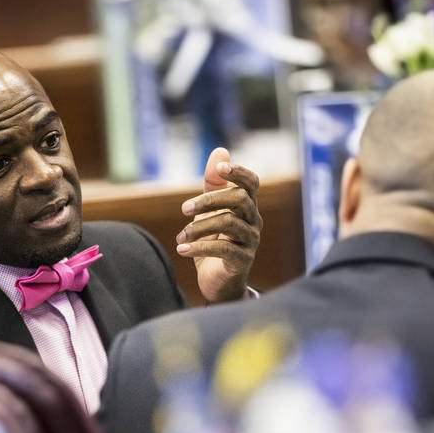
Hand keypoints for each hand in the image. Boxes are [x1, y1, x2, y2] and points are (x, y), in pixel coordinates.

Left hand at [176, 148, 262, 302]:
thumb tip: (220, 151)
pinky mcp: (242, 261)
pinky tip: (181, 249)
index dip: (239, 172)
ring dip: (199, 227)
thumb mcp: (210, 211)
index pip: (251, 183)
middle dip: (209, 200)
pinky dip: (199, 247)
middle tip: (184, 208)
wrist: (218, 281)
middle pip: (239, 199)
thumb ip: (214, 184)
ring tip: (180, 235)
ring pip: (229, 223)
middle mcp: (253, 221)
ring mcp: (250, 241)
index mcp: (247, 206)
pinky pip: (223, 249)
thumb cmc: (215, 241)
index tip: (221, 168)